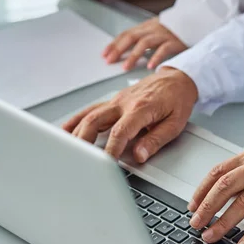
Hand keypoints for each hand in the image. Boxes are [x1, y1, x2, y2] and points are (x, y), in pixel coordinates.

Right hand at [62, 68, 197, 162]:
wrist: (178, 79)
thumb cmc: (178, 99)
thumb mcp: (175, 123)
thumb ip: (156, 140)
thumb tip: (140, 155)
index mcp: (141, 108)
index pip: (120, 131)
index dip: (111, 149)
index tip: (105, 164)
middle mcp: (124, 102)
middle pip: (95, 121)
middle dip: (84, 142)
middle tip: (79, 160)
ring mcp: (117, 100)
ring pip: (89, 115)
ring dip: (75, 132)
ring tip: (66, 149)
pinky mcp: (114, 101)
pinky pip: (91, 109)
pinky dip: (76, 120)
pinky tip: (65, 130)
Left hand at [102, 18, 187, 70]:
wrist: (195, 23)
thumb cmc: (174, 32)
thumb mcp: (156, 32)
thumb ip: (143, 39)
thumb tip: (126, 51)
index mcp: (146, 27)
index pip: (126, 34)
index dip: (114, 44)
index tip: (104, 55)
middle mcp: (153, 30)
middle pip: (132, 37)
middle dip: (119, 49)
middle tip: (110, 61)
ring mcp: (163, 35)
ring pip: (145, 43)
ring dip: (133, 55)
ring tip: (126, 67)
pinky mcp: (175, 42)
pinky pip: (164, 49)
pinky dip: (155, 57)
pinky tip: (149, 66)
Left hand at [189, 147, 243, 243]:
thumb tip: (218, 195)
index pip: (219, 171)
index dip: (202, 189)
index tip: (192, 205)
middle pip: (226, 186)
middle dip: (207, 207)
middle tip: (196, 222)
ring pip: (242, 203)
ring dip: (223, 222)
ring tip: (212, 235)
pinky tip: (243, 243)